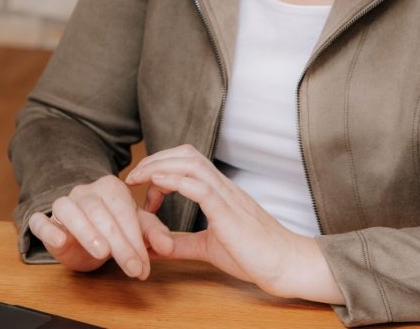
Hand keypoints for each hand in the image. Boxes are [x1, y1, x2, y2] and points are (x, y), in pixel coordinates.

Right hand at [28, 175, 173, 279]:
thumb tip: (168, 246)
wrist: (84, 237)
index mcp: (110, 187)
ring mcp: (64, 203)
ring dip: (87, 232)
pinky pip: (42, 220)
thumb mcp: (136, 230)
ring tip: (103, 253)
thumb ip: (153, 234)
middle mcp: (86, 191)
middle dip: (119, 242)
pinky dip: (48, 228)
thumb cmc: (113, 229)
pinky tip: (58, 239)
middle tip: (133, 267)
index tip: (144, 263)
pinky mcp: (46, 220)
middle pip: (101, 212)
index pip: (124, 209)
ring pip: (71, 211)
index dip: (135, 236)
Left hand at [125, 145, 342, 303]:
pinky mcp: (228, 213)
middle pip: (186, 154)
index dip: (161, 166)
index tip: (142, 186)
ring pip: (191, 164)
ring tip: (140, 178)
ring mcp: (226, 196)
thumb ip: (183, 243)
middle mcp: (222, 186)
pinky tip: (158, 184)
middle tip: (133, 177)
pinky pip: (200, 187)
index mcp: (219, 191)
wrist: (286, 265)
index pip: (187, 161)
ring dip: (160, 166)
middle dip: (155, 159)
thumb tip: (155, 246)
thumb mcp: (209, 247)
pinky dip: (176, 181)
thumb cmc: (253, 255)